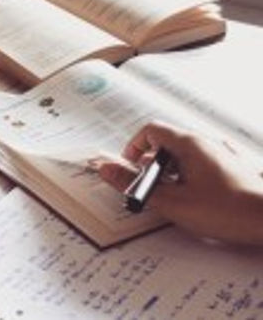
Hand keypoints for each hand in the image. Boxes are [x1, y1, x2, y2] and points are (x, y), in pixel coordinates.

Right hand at [98, 121, 262, 244]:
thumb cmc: (226, 210)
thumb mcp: (170, 201)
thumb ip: (134, 185)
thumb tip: (107, 170)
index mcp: (189, 144)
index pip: (150, 130)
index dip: (134, 148)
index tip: (130, 168)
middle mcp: (206, 142)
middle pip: (166, 143)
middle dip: (152, 166)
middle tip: (151, 189)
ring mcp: (222, 154)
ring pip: (184, 155)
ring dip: (171, 173)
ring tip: (175, 198)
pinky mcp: (233, 167)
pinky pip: (202, 164)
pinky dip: (190, 177)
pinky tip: (197, 200)